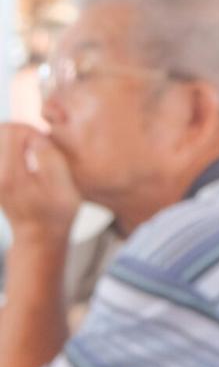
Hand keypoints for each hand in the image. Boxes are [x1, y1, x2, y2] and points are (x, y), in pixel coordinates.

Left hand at [0, 125, 79, 244]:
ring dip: (16, 140)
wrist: (38, 235)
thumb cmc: (56, 212)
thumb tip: (34, 137)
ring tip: (31, 152)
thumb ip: (50, 157)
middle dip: (22, 133)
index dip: (33, 132)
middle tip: (39, 147)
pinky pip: (1, 151)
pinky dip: (10, 150)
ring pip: (0, 138)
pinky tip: (21, 159)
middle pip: (1, 131)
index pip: (13, 131)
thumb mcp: (65, 187)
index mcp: (10, 176)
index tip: (47, 147)